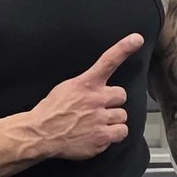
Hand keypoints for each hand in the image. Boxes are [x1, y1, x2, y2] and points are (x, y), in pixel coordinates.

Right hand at [21, 34, 144, 161]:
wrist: (40, 134)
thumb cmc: (51, 111)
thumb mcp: (66, 88)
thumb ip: (86, 85)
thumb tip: (98, 86)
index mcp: (85, 84)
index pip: (108, 62)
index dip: (124, 49)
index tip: (136, 39)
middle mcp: (95, 99)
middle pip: (121, 95)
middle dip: (112, 102)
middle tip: (99, 108)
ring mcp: (100, 119)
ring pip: (122, 116)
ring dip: (113, 120)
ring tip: (97, 123)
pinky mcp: (102, 137)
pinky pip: (122, 132)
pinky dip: (114, 134)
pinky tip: (100, 134)